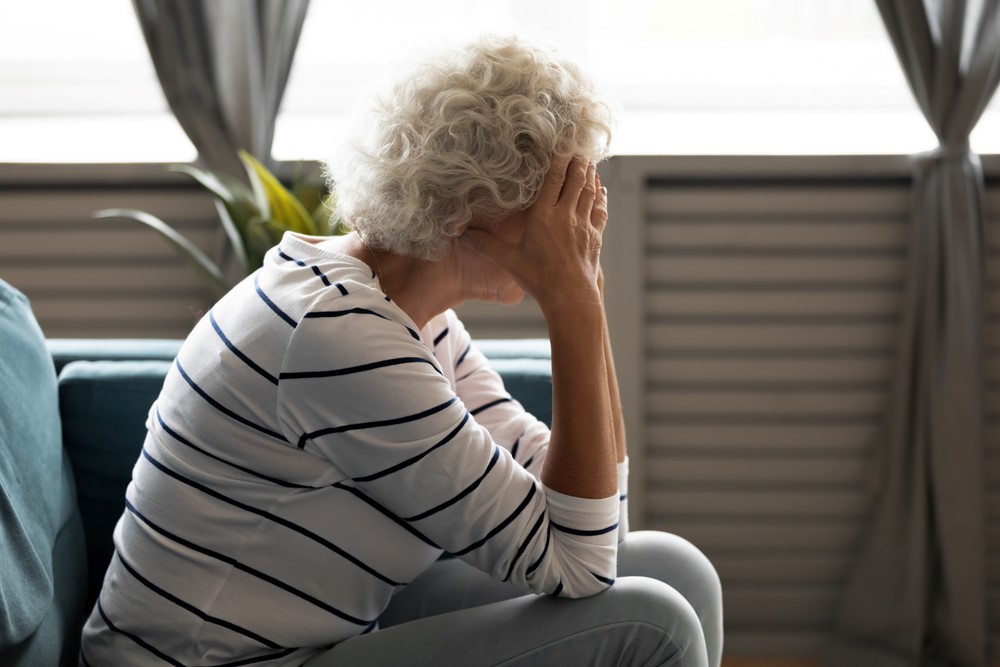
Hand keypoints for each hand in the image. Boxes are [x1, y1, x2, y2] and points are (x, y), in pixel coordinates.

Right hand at [459, 155, 607, 310]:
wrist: (571, 298)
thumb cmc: (539, 280)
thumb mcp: (509, 261)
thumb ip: (486, 246)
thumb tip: (461, 236)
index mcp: (544, 217)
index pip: (554, 179)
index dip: (559, 159)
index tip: (562, 144)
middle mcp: (566, 216)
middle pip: (575, 179)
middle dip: (577, 161)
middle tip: (578, 146)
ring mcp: (584, 225)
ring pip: (589, 191)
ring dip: (589, 174)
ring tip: (588, 161)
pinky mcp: (595, 236)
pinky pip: (599, 208)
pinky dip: (600, 195)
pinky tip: (600, 188)